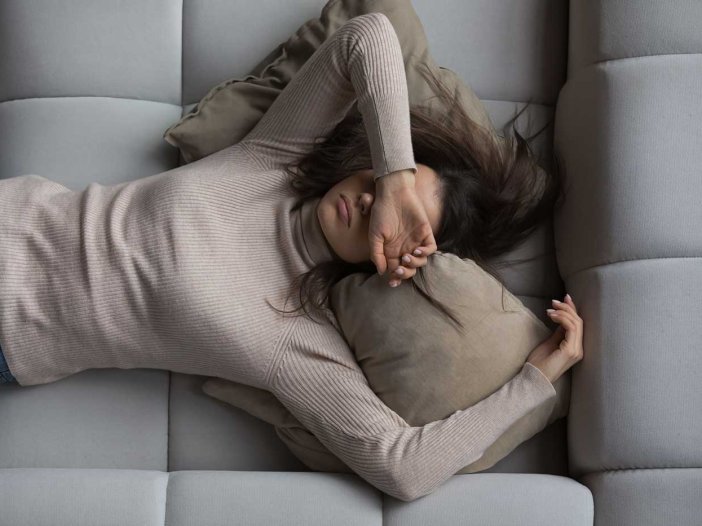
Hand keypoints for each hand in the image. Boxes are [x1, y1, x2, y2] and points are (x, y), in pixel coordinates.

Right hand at [369, 171, 437, 286]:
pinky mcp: (426, 233)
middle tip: (399, 269)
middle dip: (405, 273)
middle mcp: (404, 248)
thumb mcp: (374, 235)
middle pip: (409, 269)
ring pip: (420, 261)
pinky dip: (425, 253)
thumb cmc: (382, 213)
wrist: (393, 194)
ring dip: (414, 264)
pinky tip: (416, 250)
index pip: (395, 270)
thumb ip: (376, 254)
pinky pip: (430, 248)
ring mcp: (416, 241)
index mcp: (392, 251)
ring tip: (406, 257)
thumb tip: (381, 272)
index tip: (392, 282)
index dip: (395, 278)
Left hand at [527, 294, 583, 383]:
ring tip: (550, 310)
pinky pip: (571, 329)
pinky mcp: (570, 351)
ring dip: (563, 312)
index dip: (572, 310)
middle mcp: (579, 349)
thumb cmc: (539, 363)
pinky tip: (552, 316)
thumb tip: (562, 318)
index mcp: (575, 348)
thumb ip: (559, 332)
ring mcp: (576, 351)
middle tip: (554, 301)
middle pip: (579, 322)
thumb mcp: (551, 342)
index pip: (578, 325)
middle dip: (567, 308)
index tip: (565, 298)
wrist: (534, 378)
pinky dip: (562, 319)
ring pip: (576, 324)